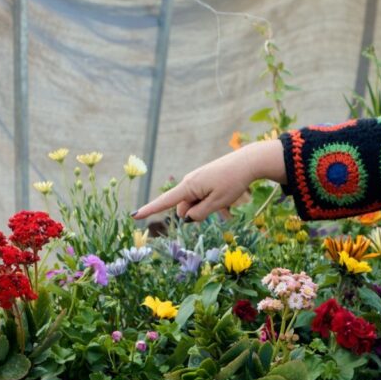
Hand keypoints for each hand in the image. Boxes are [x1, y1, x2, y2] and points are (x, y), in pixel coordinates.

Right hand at [132, 139, 284, 221]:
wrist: (247, 162)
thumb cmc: (233, 182)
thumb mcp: (217, 203)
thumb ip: (199, 214)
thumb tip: (186, 217)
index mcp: (189, 186)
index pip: (164, 201)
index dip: (149, 210)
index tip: (134, 216)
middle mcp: (188, 182)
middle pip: (183, 208)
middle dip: (195, 213)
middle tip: (218, 205)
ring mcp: (195, 180)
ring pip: (193, 203)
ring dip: (204, 207)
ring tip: (224, 197)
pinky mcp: (202, 180)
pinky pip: (200, 197)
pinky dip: (208, 201)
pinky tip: (224, 194)